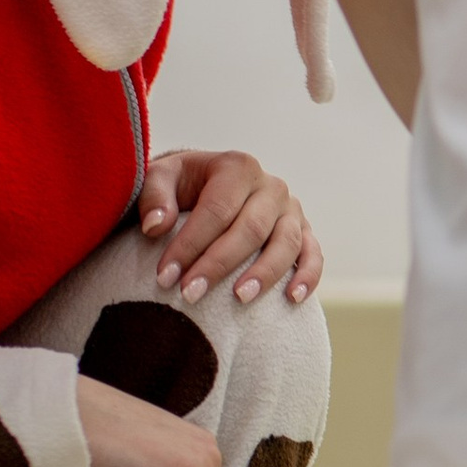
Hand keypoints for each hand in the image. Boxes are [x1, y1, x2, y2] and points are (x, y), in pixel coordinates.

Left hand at [140, 149, 322, 306]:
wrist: (207, 185)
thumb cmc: (181, 186)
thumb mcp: (160, 178)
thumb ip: (153, 196)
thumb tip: (156, 227)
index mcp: (238, 167)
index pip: (216, 209)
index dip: (190, 244)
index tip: (165, 277)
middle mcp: (271, 185)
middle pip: (250, 228)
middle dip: (218, 264)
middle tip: (190, 294)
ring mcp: (292, 209)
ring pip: (286, 243)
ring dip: (264, 273)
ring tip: (239, 299)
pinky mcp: (304, 231)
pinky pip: (313, 254)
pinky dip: (308, 276)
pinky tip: (293, 299)